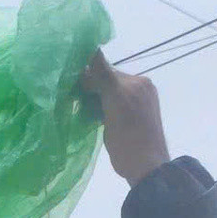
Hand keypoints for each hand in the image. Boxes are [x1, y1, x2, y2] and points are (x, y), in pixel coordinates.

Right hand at [80, 48, 168, 185]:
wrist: (146, 169)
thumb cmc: (129, 138)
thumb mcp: (115, 101)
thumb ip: (103, 74)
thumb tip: (92, 48)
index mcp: (137, 82)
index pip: (105, 70)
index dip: (87, 76)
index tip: (70, 86)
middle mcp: (139, 88)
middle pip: (106, 82)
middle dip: (90, 89)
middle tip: (74, 102)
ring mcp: (137, 104)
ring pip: (108, 95)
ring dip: (94, 101)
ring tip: (83, 112)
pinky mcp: (134, 119)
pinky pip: (113, 107)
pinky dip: (102, 111)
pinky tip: (93, 120)